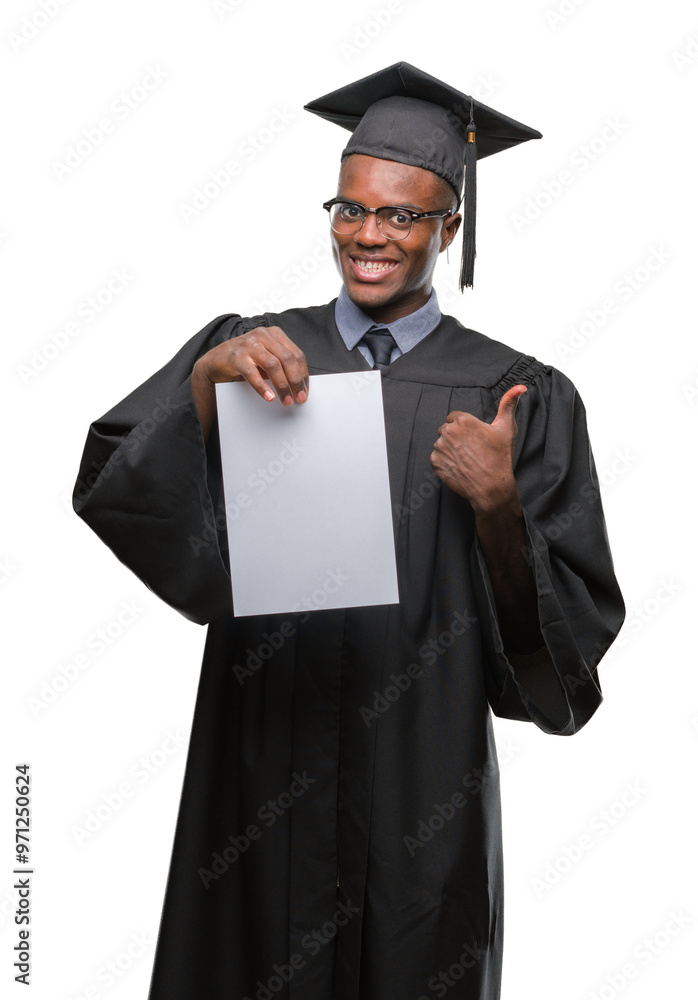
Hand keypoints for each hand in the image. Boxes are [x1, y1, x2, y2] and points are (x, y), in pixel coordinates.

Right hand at [191, 325, 308, 440]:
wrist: (216, 361)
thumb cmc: (246, 360)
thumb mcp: (267, 358)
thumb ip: (282, 365)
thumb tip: (300, 385)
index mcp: (274, 334)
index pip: (296, 354)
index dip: (303, 374)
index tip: (305, 391)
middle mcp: (263, 335)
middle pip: (287, 359)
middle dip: (296, 381)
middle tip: (299, 398)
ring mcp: (249, 344)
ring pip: (273, 365)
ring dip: (282, 386)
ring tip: (286, 400)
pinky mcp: (236, 356)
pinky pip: (253, 373)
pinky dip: (262, 387)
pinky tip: (269, 397)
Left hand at [430, 385, 526, 513]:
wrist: (491, 487)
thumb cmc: (500, 457)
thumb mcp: (506, 428)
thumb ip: (509, 404)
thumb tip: (520, 387)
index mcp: (463, 421)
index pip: (455, 417)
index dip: (465, 427)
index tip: (474, 437)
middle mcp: (448, 432)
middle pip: (447, 429)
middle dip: (456, 437)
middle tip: (471, 449)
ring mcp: (440, 449)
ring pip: (441, 444)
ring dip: (450, 449)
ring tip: (466, 459)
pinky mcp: (435, 463)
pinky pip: (436, 458)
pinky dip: (445, 462)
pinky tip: (459, 467)